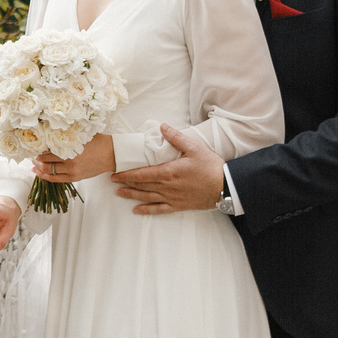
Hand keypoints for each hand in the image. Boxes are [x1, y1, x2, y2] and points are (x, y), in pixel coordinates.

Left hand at [34, 134, 116, 182]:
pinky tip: (39, 173)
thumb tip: (50, 129)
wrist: (111, 154)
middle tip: (32, 154)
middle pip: (46, 161)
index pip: (47, 150)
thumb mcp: (81, 134)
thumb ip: (67, 134)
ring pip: (49, 171)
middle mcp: (70, 161)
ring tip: (34, 163)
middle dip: (36, 158)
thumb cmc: (98, 141)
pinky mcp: (75, 178)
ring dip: (39, 167)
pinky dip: (45, 176)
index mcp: (71, 148)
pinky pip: (56, 179)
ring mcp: (72, 171)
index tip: (33, 145)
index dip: (38, 148)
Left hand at [109, 123, 226, 215]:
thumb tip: (162, 127)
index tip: (115, 174)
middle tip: (112, 181)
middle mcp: (167, 187)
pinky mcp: (179, 205)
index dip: (127, 174)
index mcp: (169, 172)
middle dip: (125, 183)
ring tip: (119, 194)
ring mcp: (172, 198)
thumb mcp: (194, 148)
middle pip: (141, 186)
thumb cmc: (210, 166)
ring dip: (132, 196)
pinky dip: (147, 210)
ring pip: (147, 198)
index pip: (142, 174)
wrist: (225, 186)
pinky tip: (137, 210)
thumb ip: (176, 137)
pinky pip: (159, 210)